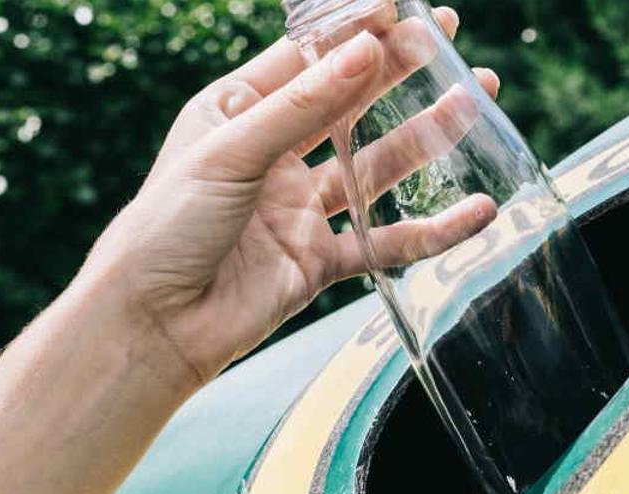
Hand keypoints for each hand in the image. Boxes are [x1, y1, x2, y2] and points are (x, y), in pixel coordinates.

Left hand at [79, 7, 499, 385]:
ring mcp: (298, 209)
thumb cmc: (166, 227)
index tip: (404, 8)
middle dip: (398, 72)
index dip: (355, 32)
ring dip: (425, 137)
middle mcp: (272, 155)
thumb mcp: (230, 152)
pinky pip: (384, 242)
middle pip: (348, 104)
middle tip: (446, 40)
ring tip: (472, 101)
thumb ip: (303, 106)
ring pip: (375, 167)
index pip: (306, 58)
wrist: (153, 326)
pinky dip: (432, 231)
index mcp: (236, 112)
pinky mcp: (319, 261)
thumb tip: (367, 51)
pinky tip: (475, 211)